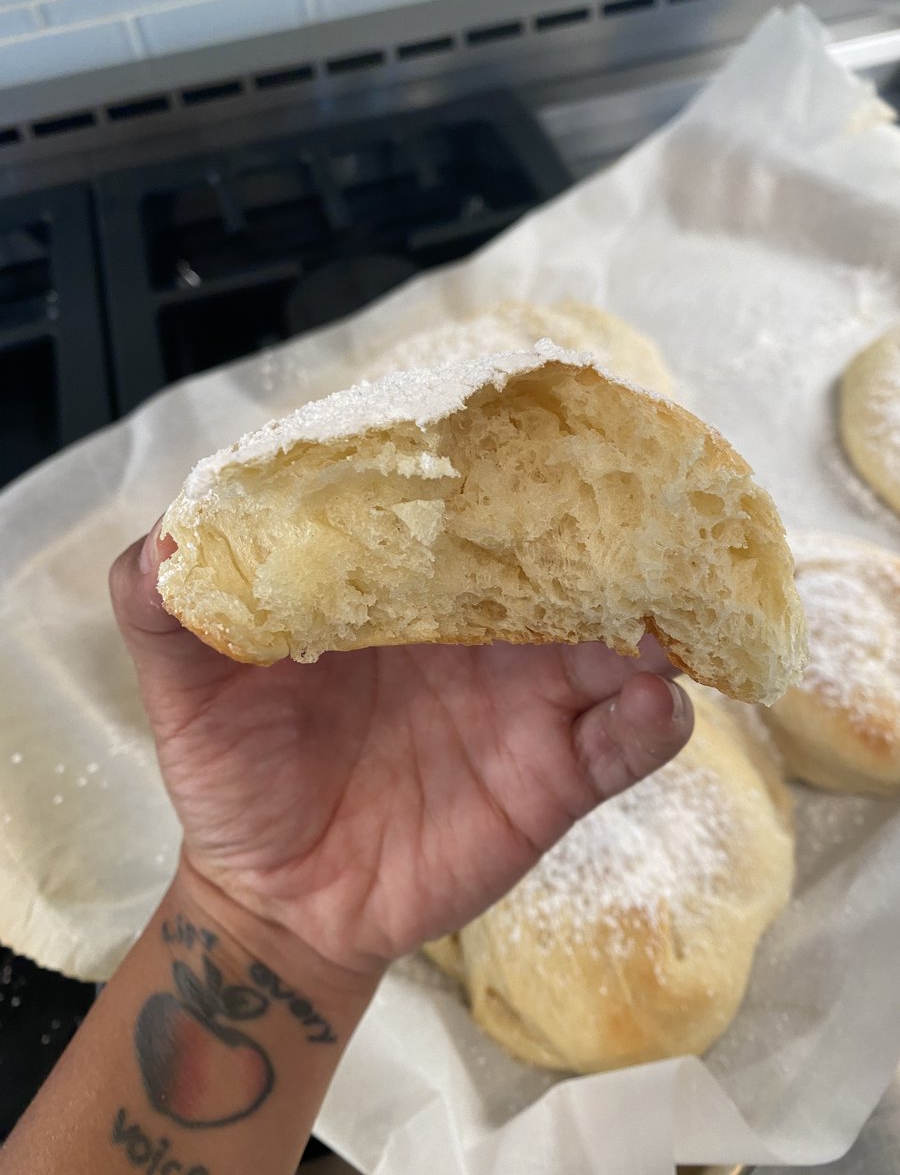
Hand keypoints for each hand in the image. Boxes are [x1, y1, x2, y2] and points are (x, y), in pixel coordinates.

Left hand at [110, 523, 692, 980]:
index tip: (525, 432)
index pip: (464, 513)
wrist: (280, 894)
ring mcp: (524, 702)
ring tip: (656, 614)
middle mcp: (478, 631)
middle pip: (559, 566)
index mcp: (403, 591)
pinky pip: (621, 746)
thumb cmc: (236, 774)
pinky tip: (654, 706)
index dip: (496, 471)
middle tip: (629, 504)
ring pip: (612, 645)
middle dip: (599, 533)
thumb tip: (168, 541)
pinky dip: (649, 724)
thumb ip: (167, 613)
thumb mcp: (186, 691)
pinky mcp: (552, 778)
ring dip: (646, 622)